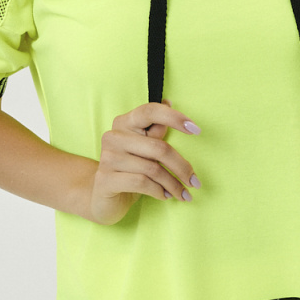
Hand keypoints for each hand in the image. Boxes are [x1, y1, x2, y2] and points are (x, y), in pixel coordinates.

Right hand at [88, 99, 201, 225]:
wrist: (103, 197)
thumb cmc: (129, 170)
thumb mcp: (144, 149)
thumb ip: (155, 130)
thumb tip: (168, 102)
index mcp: (124, 123)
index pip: (150, 111)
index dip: (174, 117)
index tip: (196, 130)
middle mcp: (113, 136)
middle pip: (158, 147)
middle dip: (182, 167)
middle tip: (195, 182)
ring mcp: (107, 158)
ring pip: (152, 169)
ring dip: (173, 184)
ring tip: (183, 193)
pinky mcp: (105, 179)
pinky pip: (142, 183)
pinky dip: (159, 191)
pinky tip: (165, 196)